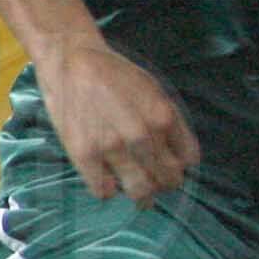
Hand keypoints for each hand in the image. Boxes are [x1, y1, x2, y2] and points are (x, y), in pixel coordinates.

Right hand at [36, 40, 199, 202]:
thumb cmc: (115, 74)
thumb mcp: (154, 90)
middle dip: (166, 183)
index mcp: (163, 116)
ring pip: (140, 191)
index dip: (182, 166)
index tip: (173, 166)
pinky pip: (104, 191)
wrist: (71, 61)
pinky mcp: (85, 155)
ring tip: (141, 195)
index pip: (187, 160)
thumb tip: (185, 159)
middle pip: (167, 179)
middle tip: (159, 183)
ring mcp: (112, 147)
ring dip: (144, 197)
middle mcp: (141, 135)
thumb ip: (171, 123)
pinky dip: (109, 191)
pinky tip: (108, 181)